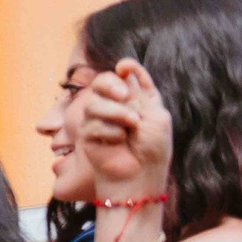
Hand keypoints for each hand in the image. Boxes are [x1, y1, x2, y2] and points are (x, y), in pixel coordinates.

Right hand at [81, 57, 173, 198]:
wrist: (139, 174)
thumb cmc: (153, 148)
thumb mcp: (155, 115)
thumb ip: (140, 93)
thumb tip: (122, 70)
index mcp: (137, 99)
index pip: (126, 75)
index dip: (125, 67)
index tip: (125, 67)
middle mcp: (116, 106)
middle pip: (102, 82)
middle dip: (111, 84)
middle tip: (123, 95)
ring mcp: (99, 120)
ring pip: (95, 103)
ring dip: (116, 113)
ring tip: (130, 127)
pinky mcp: (87, 135)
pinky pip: (92, 124)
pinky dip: (109, 131)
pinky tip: (117, 143)